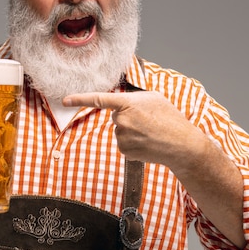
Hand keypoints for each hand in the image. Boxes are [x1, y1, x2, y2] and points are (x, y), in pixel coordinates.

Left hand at [63, 91, 206, 167]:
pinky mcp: (125, 151)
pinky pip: (123, 143)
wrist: (182, 145)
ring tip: (150, 132)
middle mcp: (121, 120)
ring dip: (131, 130)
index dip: (80, 99)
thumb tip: (120, 104)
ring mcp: (122, 137)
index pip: (99, 99)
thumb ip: (133, 98)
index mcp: (128, 103)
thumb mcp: (153, 98)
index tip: (65, 100)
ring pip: (119, 130)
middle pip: (115, 116)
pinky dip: (133, 143)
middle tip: (148, 120)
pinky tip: (147, 143)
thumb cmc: (170, 117)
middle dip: (128, 116)